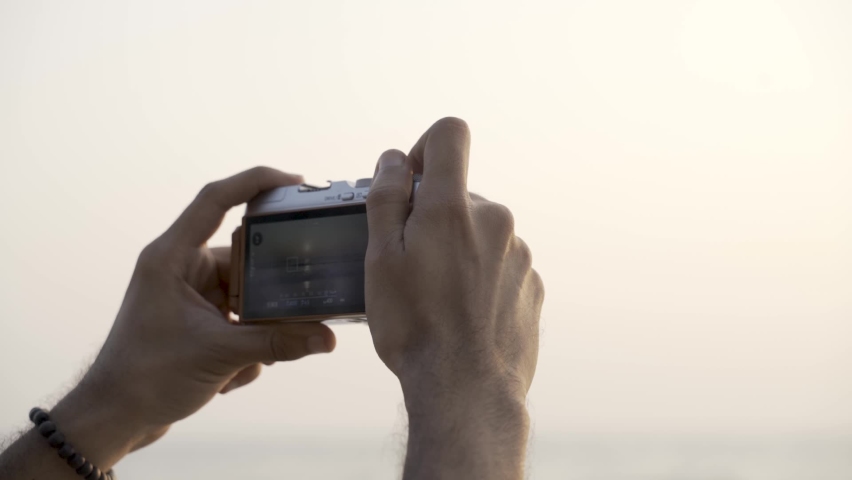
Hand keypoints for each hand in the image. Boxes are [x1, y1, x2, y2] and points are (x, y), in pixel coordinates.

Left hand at [52, 167, 336, 469]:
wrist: (116, 417)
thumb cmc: (146, 376)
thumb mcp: (221, 354)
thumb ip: (278, 343)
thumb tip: (328, 338)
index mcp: (173, 257)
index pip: (216, 200)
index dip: (255, 182)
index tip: (295, 183)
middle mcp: (182, 268)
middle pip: (245, 259)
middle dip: (268, 294)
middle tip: (297, 307)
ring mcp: (190, 295)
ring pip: (247, 297)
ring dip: (254, 332)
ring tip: (243, 362)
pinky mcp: (198, 319)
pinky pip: (239, 320)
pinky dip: (244, 348)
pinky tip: (227, 376)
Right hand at [365, 118, 544, 478]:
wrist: (466, 390)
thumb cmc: (414, 327)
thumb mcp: (381, 259)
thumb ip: (387, 198)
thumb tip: (396, 160)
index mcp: (453, 206)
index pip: (450, 134)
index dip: (425, 147)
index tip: (411, 182)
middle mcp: (496, 220)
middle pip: (460, 195)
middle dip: (435, 217)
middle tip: (411, 265)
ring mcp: (520, 253)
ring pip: (480, 233)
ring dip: (458, 250)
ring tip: (437, 299)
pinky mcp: (532, 285)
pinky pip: (500, 265)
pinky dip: (481, 278)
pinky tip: (463, 315)